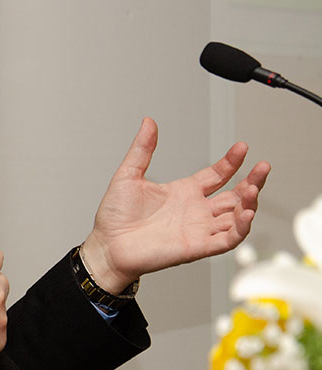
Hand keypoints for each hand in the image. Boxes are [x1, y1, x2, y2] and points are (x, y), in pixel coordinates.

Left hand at [82, 117, 270, 292]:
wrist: (107, 245)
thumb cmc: (115, 216)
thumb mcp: (129, 174)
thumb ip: (142, 149)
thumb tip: (148, 122)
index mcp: (183, 192)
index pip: (217, 176)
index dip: (231, 163)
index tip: (242, 148)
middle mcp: (195, 211)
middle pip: (234, 196)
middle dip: (252, 181)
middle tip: (263, 167)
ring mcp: (198, 229)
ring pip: (235, 217)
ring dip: (249, 203)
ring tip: (254, 187)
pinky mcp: (196, 247)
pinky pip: (227, 240)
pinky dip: (240, 229)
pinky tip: (246, 213)